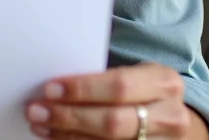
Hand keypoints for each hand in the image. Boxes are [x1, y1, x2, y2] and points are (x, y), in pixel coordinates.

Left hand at [24, 64, 205, 138]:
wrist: (171, 116)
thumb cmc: (144, 90)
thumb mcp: (136, 75)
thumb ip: (106, 78)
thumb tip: (56, 84)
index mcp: (164, 82)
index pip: (119, 86)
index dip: (83, 89)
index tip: (50, 88)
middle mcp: (169, 115)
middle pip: (113, 121)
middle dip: (70, 116)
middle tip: (37, 110)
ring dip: (68, 135)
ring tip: (41, 125)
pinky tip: (59, 137)